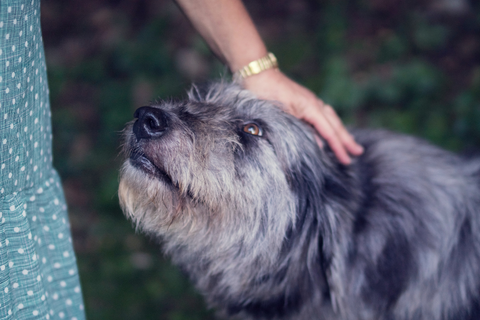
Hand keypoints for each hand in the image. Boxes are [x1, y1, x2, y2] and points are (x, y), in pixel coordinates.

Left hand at [241, 69, 363, 164]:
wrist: (257, 74)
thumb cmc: (266, 93)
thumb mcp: (282, 115)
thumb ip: (300, 130)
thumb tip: (319, 145)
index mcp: (311, 107)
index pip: (329, 132)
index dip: (338, 148)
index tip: (347, 160)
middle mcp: (314, 103)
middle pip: (335, 124)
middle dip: (346, 140)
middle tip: (358, 152)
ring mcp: (310, 101)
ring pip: (330, 119)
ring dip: (340, 132)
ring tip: (349, 143)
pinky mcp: (303, 101)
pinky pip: (322, 115)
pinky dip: (329, 125)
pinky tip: (328, 130)